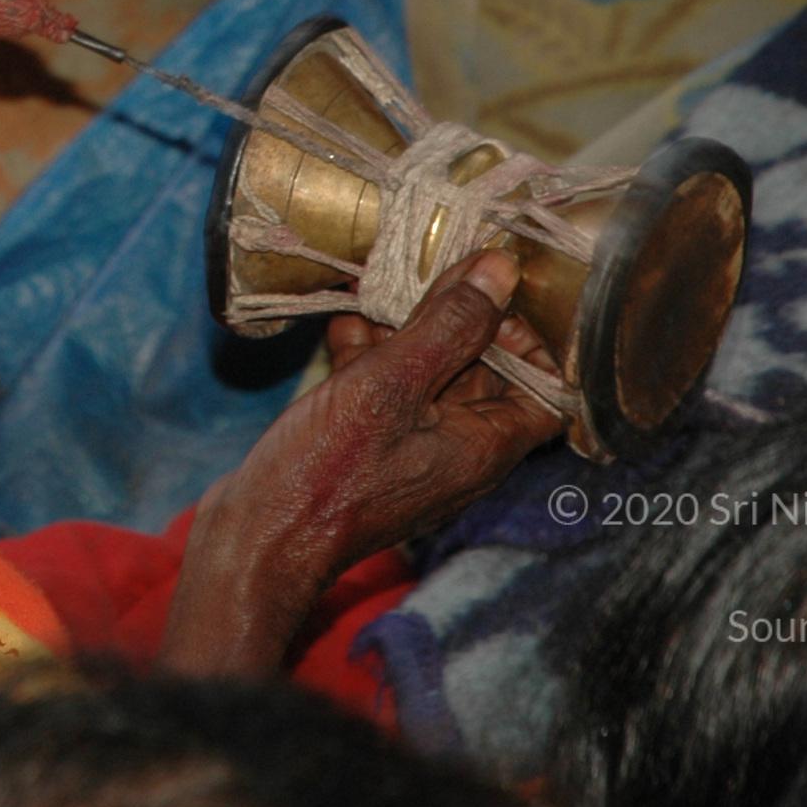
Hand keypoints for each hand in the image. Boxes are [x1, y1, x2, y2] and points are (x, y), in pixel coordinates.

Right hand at [158, 249, 563, 676]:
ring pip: (429, 376)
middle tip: (426, 270)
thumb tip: (500, 271)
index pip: (545, 391)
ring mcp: (413, 450)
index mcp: (484, 445)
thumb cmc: (330, 470)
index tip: (494, 298)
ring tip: (377, 289)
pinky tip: (345, 323)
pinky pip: (387, 392)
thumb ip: (450, 325)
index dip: (532, 341)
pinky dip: (371, 355)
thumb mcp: (392, 383)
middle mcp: (458, 450)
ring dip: (407, 330)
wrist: (260, 535)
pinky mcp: (370, 447)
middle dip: (457, 318)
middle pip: (483, 372)